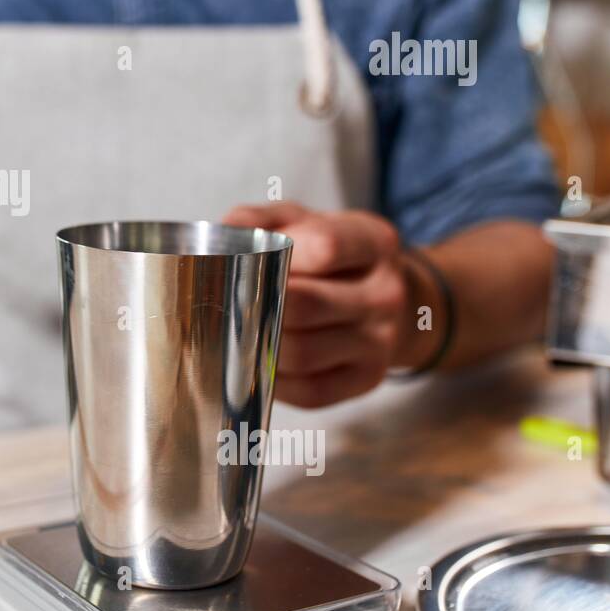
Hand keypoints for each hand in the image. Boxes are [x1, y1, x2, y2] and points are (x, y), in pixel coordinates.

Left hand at [221, 202, 408, 407]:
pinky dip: (274, 381)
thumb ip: (262, 219)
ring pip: (302, 353)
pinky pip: (311, 391)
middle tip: (224, 302)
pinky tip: (258, 362)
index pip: (325, 246)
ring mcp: (381, 341)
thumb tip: (223, 232)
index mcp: (374, 242)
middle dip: (257, 305)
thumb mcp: (306, 222)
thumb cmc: (331, 256)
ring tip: (234, 333)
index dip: (276, 255)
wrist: (386, 297)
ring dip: (260, 345)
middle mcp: (386, 294)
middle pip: (306, 306)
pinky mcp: (367, 378)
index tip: (244, 260)